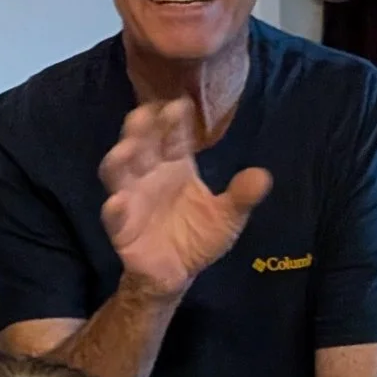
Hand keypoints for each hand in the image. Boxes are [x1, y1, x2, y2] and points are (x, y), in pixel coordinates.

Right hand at [99, 99, 271, 298]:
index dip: (175, 121)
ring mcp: (131, 199)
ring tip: (125, 149)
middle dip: (141, 129)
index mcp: (176, 165)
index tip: (180, 103)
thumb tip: (262, 176)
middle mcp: (149, 175)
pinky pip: (114, 218)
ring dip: (120, 160)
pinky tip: (118, 202)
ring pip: (119, 174)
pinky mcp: (121, 228)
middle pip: (142, 146)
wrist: (177, 273)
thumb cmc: (198, 235)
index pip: (174, 137)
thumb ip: (241, 197)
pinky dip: (114, 209)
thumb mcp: (227, 217)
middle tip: (145, 113)